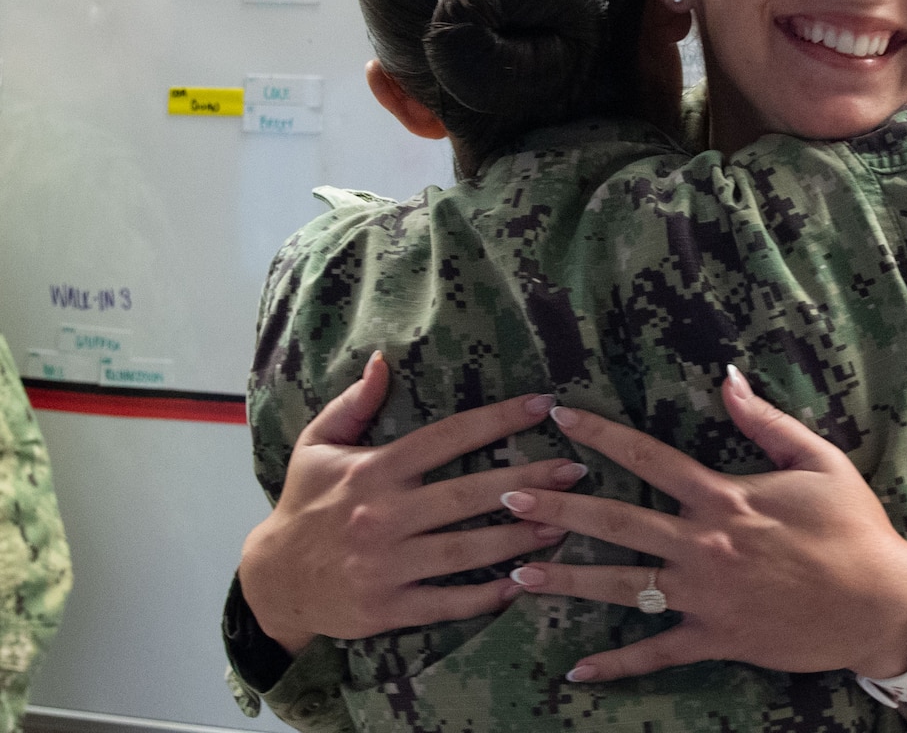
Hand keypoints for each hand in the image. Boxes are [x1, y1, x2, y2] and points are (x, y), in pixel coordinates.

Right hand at [238, 352, 588, 654]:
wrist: (270, 582)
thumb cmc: (304, 506)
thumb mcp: (317, 447)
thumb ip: (352, 404)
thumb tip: (382, 361)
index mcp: (374, 470)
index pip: (446, 437)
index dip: (497, 419)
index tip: (543, 404)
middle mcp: (382, 516)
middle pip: (469, 495)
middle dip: (528, 482)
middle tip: (575, 471)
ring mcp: (385, 565)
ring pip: (466, 550)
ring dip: (519, 538)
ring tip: (564, 525)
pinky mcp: (386, 607)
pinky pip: (447, 601)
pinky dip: (486, 594)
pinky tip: (522, 581)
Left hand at [501, 365, 906, 682]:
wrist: (883, 605)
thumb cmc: (856, 527)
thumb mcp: (819, 461)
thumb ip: (766, 420)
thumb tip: (727, 376)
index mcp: (725, 497)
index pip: (649, 458)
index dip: (601, 435)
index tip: (559, 415)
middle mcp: (704, 544)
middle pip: (617, 521)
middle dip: (558, 507)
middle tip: (506, 495)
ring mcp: (705, 596)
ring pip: (622, 587)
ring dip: (567, 579)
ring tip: (516, 573)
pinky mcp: (717, 638)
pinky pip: (657, 653)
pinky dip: (617, 664)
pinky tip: (576, 671)